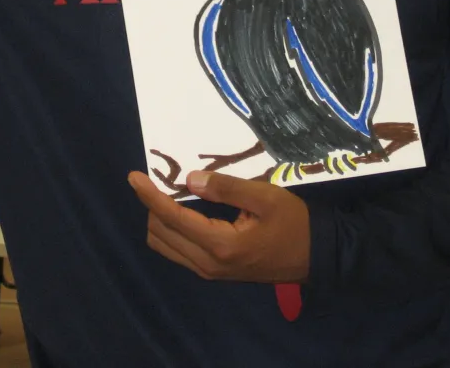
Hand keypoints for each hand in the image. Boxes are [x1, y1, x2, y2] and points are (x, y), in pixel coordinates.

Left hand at [128, 169, 310, 282]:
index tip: (133, 176)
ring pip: (165, 246)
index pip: (170, 217)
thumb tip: (189, 180)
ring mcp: (209, 272)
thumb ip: (226, 187)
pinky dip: (170, 231)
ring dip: (159, 220)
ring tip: (167, 194)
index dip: (149, 195)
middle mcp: (207, 263)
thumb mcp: (264, 197)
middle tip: (156, 180)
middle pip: (160, 233)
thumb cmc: (293, 223)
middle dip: (152, 205)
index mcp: (219, 244)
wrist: (316, 257)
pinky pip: (178, 252)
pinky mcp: (214, 273)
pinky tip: (181, 211)